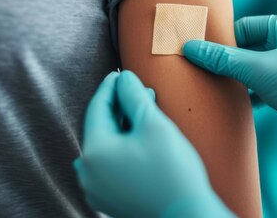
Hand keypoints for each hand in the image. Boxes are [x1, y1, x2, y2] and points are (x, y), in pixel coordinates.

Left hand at [73, 71, 232, 217]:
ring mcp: (96, 189)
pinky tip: (141, 138)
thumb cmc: (173, 172)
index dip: (110, 87)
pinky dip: (123, 147)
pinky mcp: (109, 198)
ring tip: (144, 112)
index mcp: (94, 152)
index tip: (120, 73)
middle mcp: (88, 173)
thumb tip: (124, 78)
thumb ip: (134, 96)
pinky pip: (110, 164)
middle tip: (139, 90)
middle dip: (120, 106)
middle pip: (101, 127)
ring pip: (106, 146)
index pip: (97, 108)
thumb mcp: (154, 125)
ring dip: (123, 126)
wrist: (188, 216)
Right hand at [183, 15, 276, 171]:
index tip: (201, 53)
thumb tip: (190, 47)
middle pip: (250, 48)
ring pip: (258, 69)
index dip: (223, 41)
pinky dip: (254, 93)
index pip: (245, 28)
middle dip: (230, 62)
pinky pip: (267, 86)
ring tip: (218, 89)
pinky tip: (240, 104)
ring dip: (241, 79)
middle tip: (205, 73)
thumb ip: (224, 60)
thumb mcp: (260, 69)